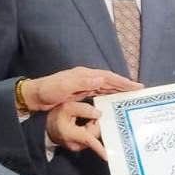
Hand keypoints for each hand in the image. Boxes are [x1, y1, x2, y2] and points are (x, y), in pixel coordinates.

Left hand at [23, 67, 140, 110]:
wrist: (35, 96)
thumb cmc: (47, 90)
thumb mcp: (64, 86)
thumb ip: (82, 82)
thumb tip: (101, 79)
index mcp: (84, 75)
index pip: (108, 77)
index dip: (122, 81)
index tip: (136, 86)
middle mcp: (86, 77)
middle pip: (109, 81)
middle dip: (124, 85)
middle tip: (139, 91)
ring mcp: (83, 84)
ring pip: (105, 86)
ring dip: (118, 90)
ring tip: (131, 95)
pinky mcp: (80, 92)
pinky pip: (99, 92)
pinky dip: (108, 94)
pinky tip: (114, 99)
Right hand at [47, 100, 105, 158]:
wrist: (45, 126)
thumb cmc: (56, 117)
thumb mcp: (68, 107)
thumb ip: (84, 109)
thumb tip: (99, 114)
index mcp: (73, 134)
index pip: (89, 141)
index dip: (99, 148)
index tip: (107, 157)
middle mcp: (76, 144)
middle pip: (94, 135)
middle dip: (95, 124)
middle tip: (87, 114)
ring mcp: (77, 147)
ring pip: (92, 136)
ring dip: (91, 126)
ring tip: (80, 119)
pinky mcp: (77, 146)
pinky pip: (89, 138)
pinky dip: (88, 130)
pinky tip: (81, 124)